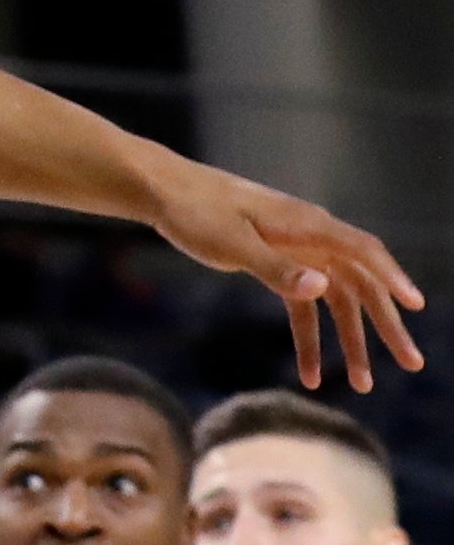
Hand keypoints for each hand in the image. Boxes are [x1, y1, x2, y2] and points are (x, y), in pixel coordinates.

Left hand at [148, 155, 425, 388]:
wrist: (161, 192)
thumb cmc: (194, 211)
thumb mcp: (231, 242)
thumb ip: (275, 267)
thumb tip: (323, 287)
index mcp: (305, 223)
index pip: (363, 250)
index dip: (392, 277)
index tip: (415, 306)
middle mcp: (309, 236)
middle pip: (360, 283)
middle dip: (385, 324)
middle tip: (411, 363)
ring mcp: (294, 251)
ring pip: (336, 300)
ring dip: (349, 340)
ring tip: (362, 384)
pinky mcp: (274, 264)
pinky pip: (302, 306)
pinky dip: (308, 338)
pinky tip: (307, 374)